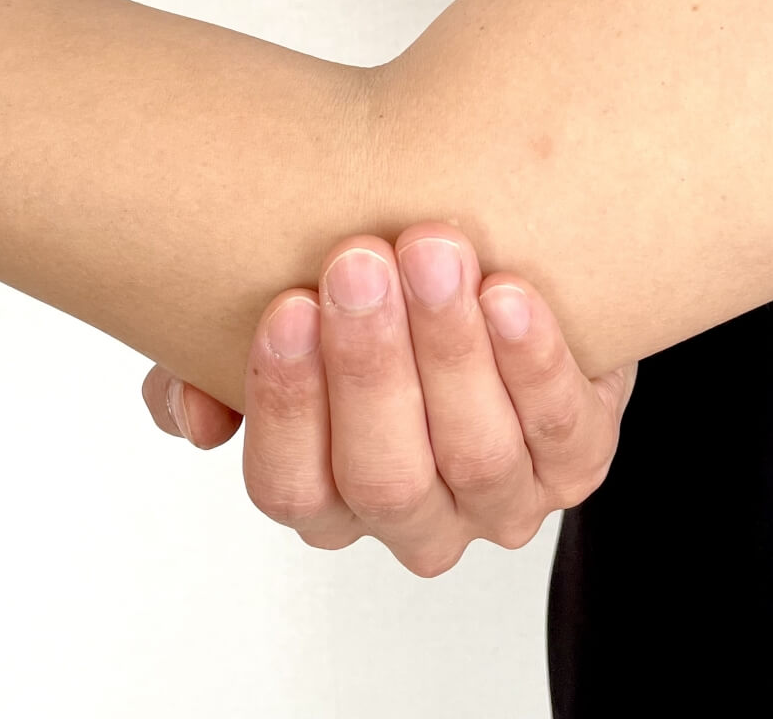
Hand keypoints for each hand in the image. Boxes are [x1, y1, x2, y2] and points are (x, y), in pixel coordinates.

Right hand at [140, 222, 636, 575]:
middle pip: (384, 475)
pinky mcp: (577, 460)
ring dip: (449, 349)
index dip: (286, 405)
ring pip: (475, 452)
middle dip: (369, 366)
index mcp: (325, 498)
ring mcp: (501, 499)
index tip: (286, 306)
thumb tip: (195, 415)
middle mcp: (412, 518)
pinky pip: (561, 429)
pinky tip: (509, 293)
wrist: (498, 261)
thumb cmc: (370, 297)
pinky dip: (534, 362)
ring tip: (432, 254)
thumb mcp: (284, 319)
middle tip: (358, 263)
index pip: (289, 487)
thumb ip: (206, 366)